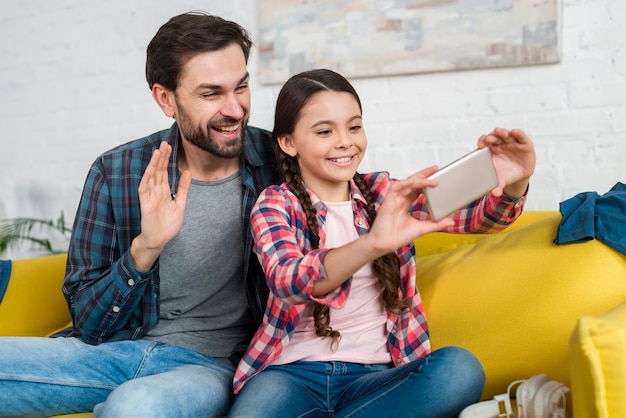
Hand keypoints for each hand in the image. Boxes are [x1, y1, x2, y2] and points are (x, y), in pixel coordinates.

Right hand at [130, 141, 191, 270]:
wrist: (160, 240)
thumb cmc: (168, 225)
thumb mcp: (180, 204)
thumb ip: (183, 188)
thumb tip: (187, 172)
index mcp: (164, 191)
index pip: (164, 171)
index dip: (166, 159)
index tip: (169, 146)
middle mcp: (156, 192)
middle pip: (158, 171)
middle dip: (161, 158)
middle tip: (164, 143)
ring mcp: (150, 197)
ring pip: (151, 177)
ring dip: (154, 165)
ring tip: (158, 152)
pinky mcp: (145, 205)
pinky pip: (144, 190)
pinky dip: (147, 180)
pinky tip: (150, 170)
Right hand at [367, 167, 454, 251]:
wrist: (385, 244)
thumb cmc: (398, 237)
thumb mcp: (422, 228)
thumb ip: (436, 224)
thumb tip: (451, 221)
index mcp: (405, 204)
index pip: (417, 189)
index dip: (426, 182)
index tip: (437, 178)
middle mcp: (400, 199)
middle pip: (412, 182)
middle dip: (424, 174)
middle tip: (436, 168)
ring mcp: (394, 199)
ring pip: (406, 183)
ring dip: (418, 179)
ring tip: (431, 177)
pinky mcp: (388, 201)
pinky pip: (396, 188)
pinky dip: (405, 183)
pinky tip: (414, 182)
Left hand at [478, 127, 535, 197]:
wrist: (520, 174)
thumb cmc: (506, 173)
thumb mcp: (501, 180)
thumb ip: (497, 185)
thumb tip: (495, 193)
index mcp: (491, 151)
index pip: (484, 143)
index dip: (482, 142)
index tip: (480, 146)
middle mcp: (500, 144)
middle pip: (493, 137)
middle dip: (490, 137)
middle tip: (487, 140)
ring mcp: (511, 142)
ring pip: (505, 134)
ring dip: (501, 133)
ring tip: (498, 132)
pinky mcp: (523, 143)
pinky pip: (520, 136)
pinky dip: (517, 133)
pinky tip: (514, 132)